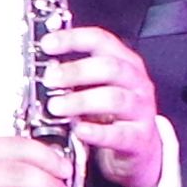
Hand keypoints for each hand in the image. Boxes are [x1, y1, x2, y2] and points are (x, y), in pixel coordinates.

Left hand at [33, 23, 164, 186]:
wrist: (140, 148)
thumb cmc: (114, 114)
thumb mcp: (97, 88)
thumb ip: (76, 78)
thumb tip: (46, 70)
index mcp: (124, 62)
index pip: (100, 40)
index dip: (73, 39)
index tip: (47, 44)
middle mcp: (136, 82)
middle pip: (110, 68)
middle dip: (76, 71)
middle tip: (50, 79)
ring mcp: (141, 109)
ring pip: (115, 99)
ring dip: (81, 101)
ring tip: (56, 107)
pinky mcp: (140, 137)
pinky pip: (119, 134)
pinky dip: (96, 132)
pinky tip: (78, 129)